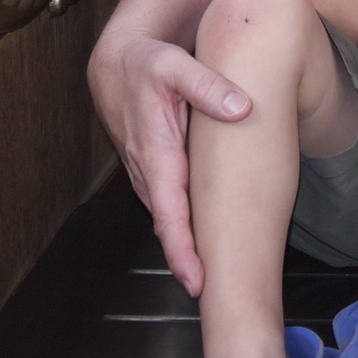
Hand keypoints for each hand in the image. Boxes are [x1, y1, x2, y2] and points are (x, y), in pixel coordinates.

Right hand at [86, 27, 250, 296]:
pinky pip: (169, 204)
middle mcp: (149, 171)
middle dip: (187, 262)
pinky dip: (183, 226)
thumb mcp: (176, 66)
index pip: (170, 212)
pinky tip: (204, 240)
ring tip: (212, 279)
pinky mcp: (154, 169)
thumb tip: (242, 109)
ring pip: (169, 218)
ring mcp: (148, 173)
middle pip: (170, 226)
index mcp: (155, 152)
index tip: (197, 281)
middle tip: (214, 295)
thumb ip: (209, 85)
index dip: (182, 249)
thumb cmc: (147, 63)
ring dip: (185, 248)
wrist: (116, 62)